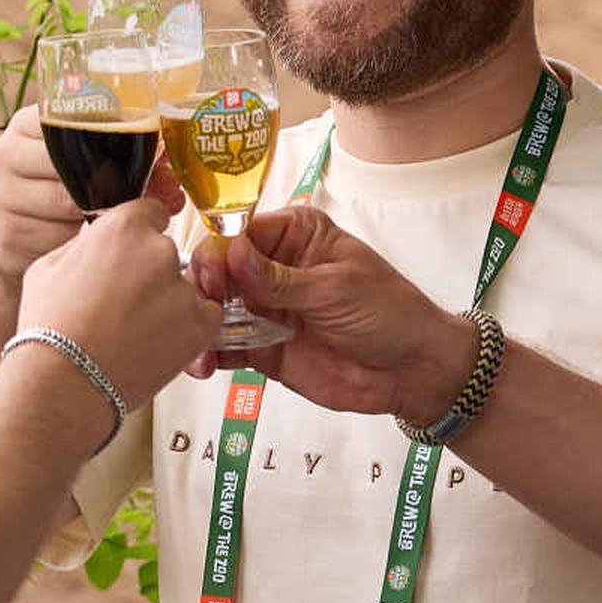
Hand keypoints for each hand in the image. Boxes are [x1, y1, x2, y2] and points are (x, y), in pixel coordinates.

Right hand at [0, 103, 178, 282]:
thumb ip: (116, 160)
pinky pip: (57, 235)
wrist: (12, 248)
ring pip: (66, 202)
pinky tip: (86, 246)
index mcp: (25, 126)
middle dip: (109, 182)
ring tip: (112, 223)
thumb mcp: (76, 168)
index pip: (71, 120)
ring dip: (97, 215)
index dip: (109, 140)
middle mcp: (4, 154)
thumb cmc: (57, 199)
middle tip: (136, 197)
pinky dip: (79, 243)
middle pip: (71, 164)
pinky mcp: (4, 233)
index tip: (136, 158)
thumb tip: (169, 167)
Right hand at [15, 198, 213, 442]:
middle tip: (123, 302)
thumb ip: (83, 245)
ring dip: (166, 302)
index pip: (150, 212)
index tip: (132, 254)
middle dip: (149, 273)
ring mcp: (182, 288)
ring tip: (134, 331)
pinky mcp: (199, 324)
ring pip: (183, 286)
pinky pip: (204, 315)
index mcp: (122, 227)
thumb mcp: (48, 267)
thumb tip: (97, 242)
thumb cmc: (50, 329)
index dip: (139, 235)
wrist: (65, 381)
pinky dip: (187, 327)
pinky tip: (156, 341)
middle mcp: (158, 250)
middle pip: (165, 252)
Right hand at [191, 204, 479, 420]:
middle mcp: (272, 267)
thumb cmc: (388, 312)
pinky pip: (225, 346)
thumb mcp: (335, 288)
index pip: (240, 232)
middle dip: (202, 288)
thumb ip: (280, 279)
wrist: (411, 370)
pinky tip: (201, 364)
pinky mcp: (261, 347)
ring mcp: (264, 308)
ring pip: (216, 308)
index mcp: (294, 235)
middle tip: (199, 312)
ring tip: (190, 344)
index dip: (219, 251)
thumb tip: (232, 253)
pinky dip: (209, 354)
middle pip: (219, 269)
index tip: (211, 276)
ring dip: (198, 323)